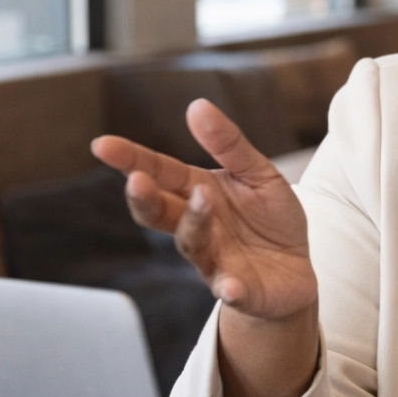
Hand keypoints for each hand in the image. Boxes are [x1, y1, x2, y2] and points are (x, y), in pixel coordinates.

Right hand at [92, 99, 315, 320]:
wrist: (295, 269)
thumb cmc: (270, 219)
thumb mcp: (258, 174)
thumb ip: (229, 144)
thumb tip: (196, 105)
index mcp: (197, 192)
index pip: (159, 172)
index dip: (131, 159)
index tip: (102, 145)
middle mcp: (197, 227)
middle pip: (160, 213)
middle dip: (146, 198)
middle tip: (138, 180)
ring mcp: (214, 260)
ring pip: (192, 244)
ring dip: (193, 223)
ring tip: (202, 198)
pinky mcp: (240, 290)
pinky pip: (229, 291)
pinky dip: (228, 288)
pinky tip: (229, 285)